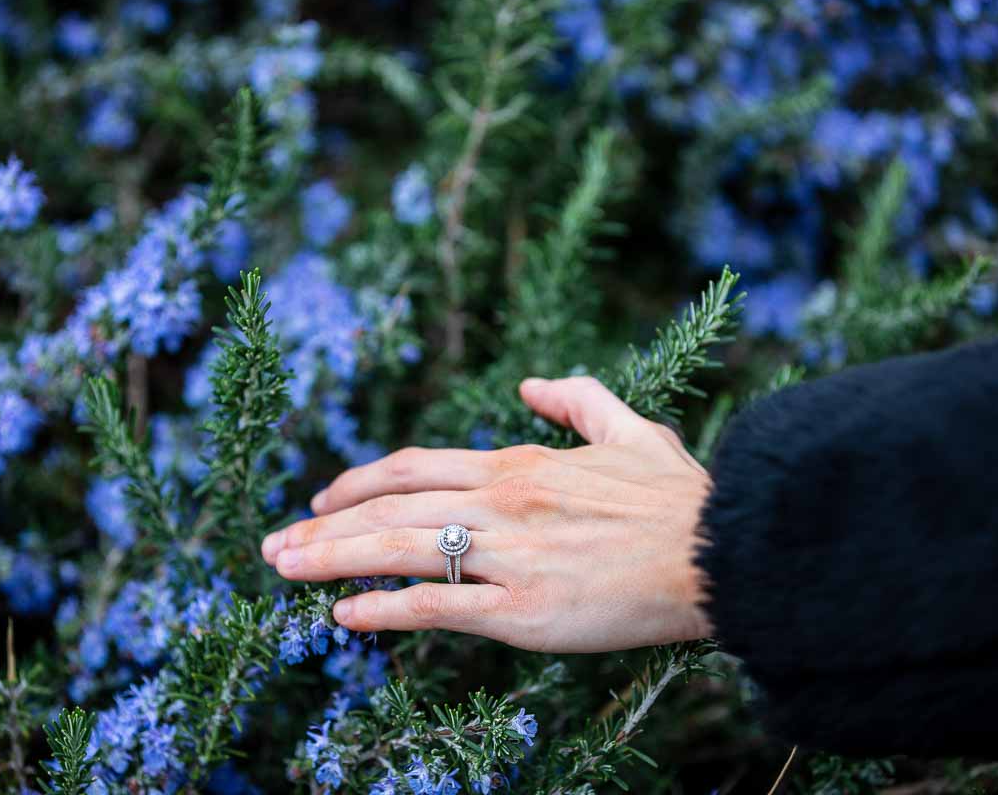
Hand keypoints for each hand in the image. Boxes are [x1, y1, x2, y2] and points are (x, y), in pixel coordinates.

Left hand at [261, 376, 713, 652]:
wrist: (723, 551)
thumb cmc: (679, 498)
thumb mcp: (631, 430)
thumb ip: (577, 399)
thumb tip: (531, 384)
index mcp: (518, 465)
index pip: (415, 467)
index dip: (359, 481)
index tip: (321, 499)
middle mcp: (500, 503)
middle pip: (389, 507)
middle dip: (323, 525)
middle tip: (274, 544)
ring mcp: (506, 556)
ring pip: (397, 549)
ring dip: (331, 559)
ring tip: (283, 570)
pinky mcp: (521, 610)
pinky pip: (434, 606)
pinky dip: (382, 609)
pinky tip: (343, 614)